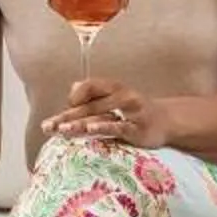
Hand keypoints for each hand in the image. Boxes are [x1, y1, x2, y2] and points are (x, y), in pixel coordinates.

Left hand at [47, 77, 168, 149]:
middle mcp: (121, 95)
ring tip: (62, 129)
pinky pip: (119, 126)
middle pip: (89, 104)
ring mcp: (130, 111)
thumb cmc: (135, 111)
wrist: (167, 121)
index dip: (74, 96)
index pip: (88, 86)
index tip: (63, 110)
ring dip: (79, 122)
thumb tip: (72, 90)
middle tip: (48, 126)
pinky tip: (90, 128)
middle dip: (67, 116)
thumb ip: (93, 96)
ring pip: (101, 114)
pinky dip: (104, 126)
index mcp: (113, 87)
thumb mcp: (114, 99)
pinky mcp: (138, 128)